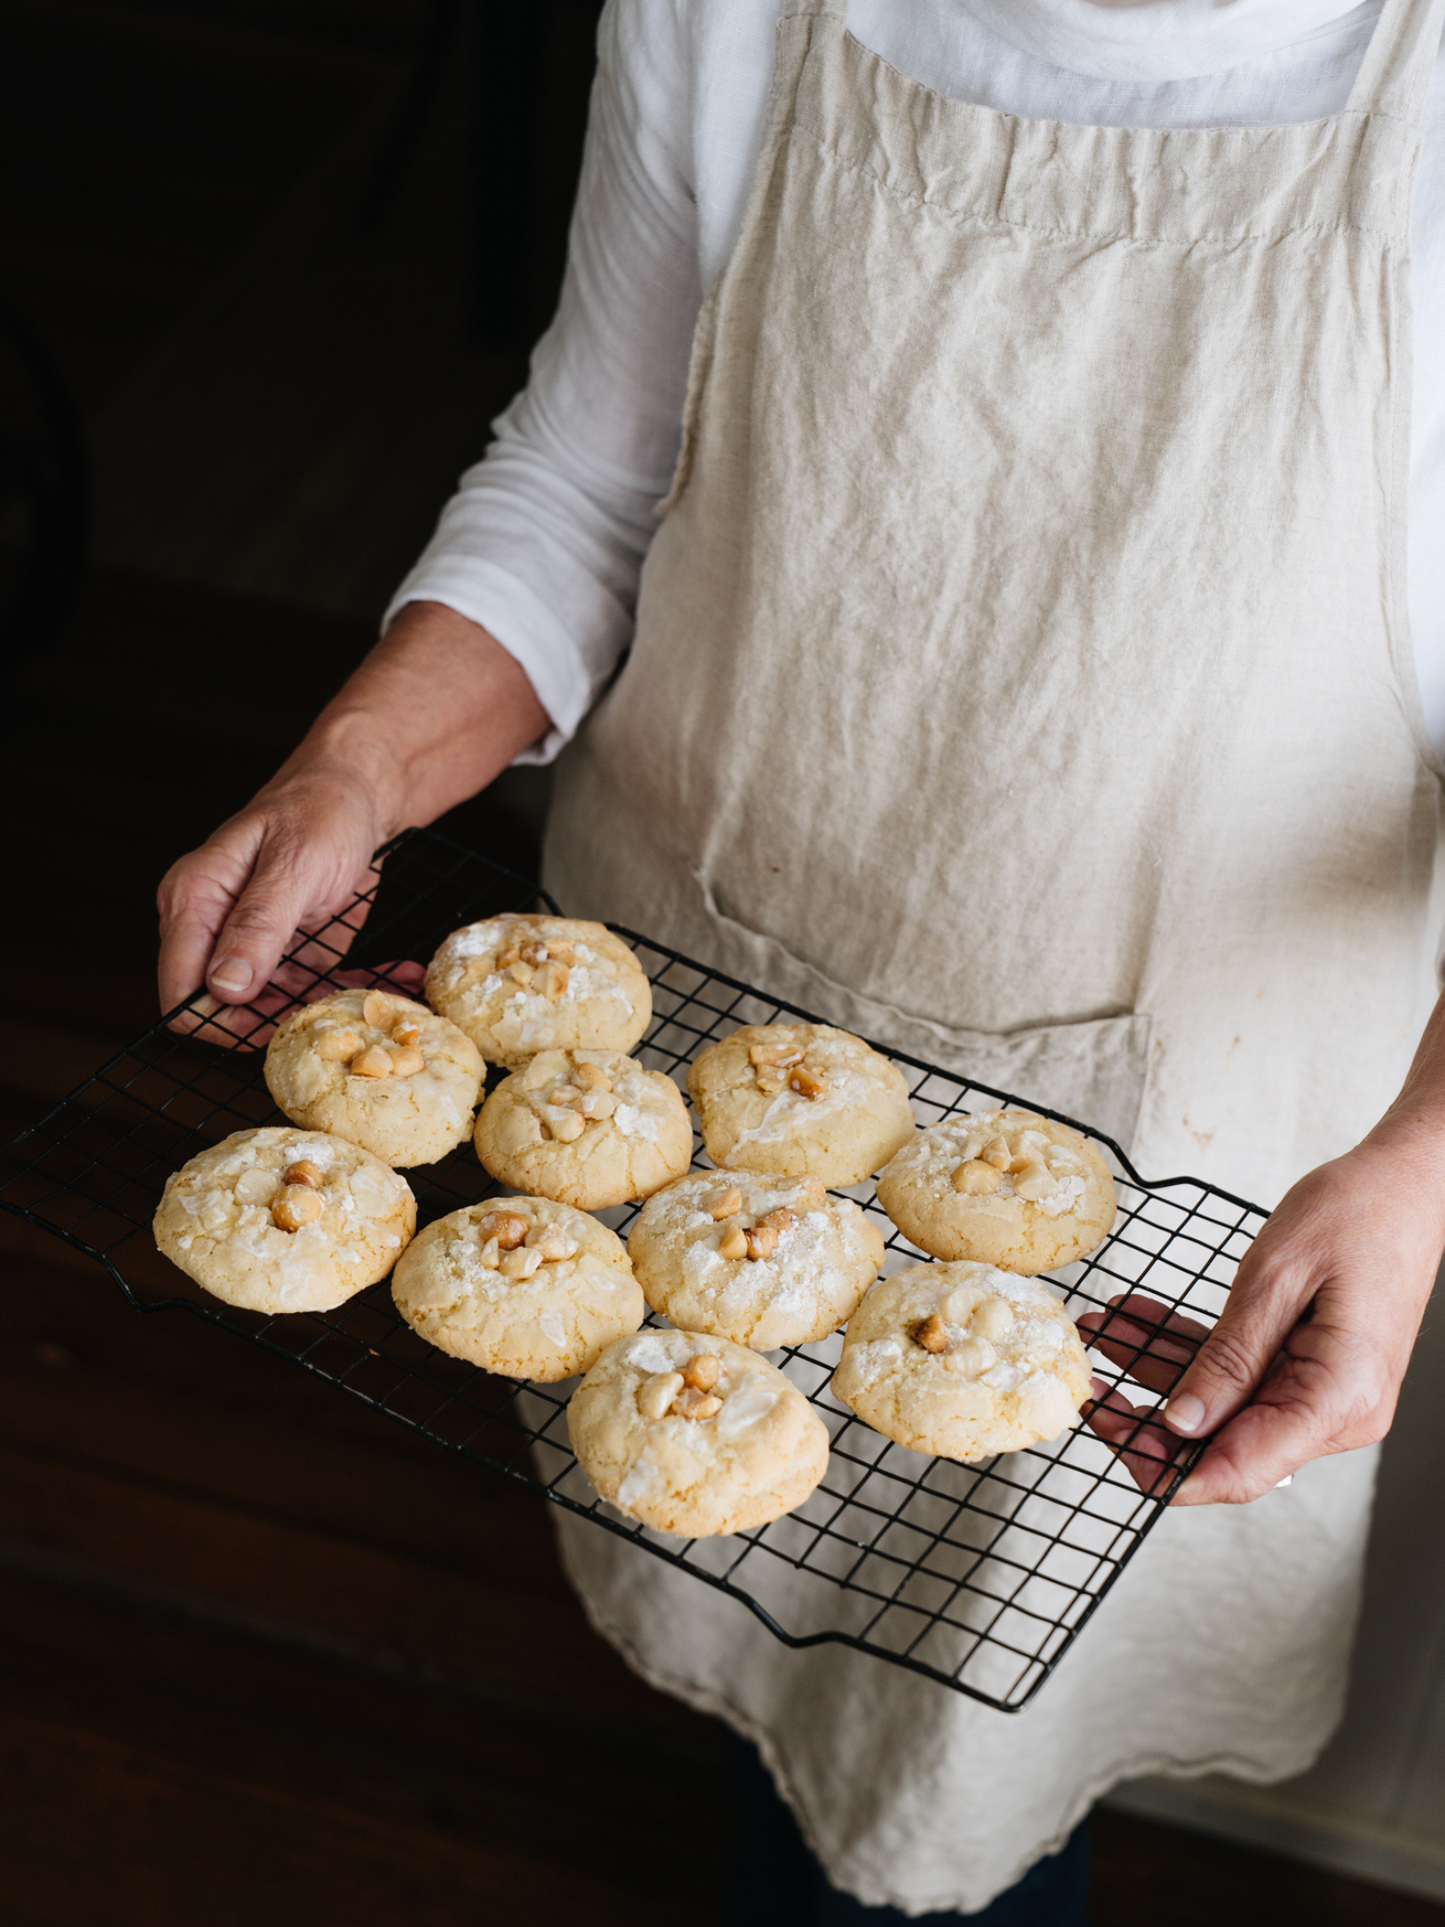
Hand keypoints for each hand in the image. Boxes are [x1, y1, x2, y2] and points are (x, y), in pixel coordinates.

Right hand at [157, 754, 391, 1042]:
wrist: (360, 790)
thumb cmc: (321, 808)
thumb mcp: (294, 865)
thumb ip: (257, 926)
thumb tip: (225, 988)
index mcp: (193, 901)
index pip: (181, 990)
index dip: (220, 1022)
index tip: (277, 1028)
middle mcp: (214, 928)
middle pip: (226, 1009)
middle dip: (282, 1023)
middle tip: (343, 1018)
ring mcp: (252, 943)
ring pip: (273, 1010)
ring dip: (327, 1012)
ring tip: (383, 1001)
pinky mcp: (291, 952)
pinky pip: (312, 990)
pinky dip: (353, 991)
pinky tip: (399, 978)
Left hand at [1078, 1129, 1444, 1504]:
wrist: (1407, 1183)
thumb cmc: (1358, 1213)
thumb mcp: (1274, 1278)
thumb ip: (1228, 1358)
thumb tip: (1180, 1424)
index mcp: (1337, 1399)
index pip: (1243, 1470)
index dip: (1170, 1472)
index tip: (1112, 1442)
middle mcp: (1337, 1412)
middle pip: (1229, 1447)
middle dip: (1151, 1424)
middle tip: (1090, 1394)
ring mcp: (1326, 1394)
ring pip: (1225, 1409)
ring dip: (1160, 1375)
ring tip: (1101, 1335)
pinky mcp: (1312, 1370)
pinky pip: (1241, 1376)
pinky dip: (1191, 1353)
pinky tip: (1139, 1321)